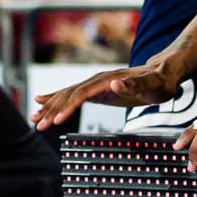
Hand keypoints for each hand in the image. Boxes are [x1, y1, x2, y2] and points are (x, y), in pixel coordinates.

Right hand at [31, 61, 179, 128]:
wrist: (163, 72)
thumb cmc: (160, 81)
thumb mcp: (153, 85)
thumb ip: (134, 85)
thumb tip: (114, 83)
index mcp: (108, 79)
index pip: (82, 94)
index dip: (68, 107)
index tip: (56, 120)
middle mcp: (98, 80)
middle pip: (69, 94)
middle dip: (53, 110)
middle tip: (37, 125)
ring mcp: (96, 84)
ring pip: (67, 94)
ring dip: (51, 106)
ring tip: (34, 117)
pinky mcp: (97, 89)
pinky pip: (73, 95)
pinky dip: (57, 100)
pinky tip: (44, 103)